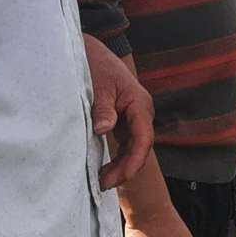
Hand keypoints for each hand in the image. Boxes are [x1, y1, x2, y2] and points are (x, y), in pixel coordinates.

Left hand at [82, 36, 155, 185]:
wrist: (92, 51)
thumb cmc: (96, 65)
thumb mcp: (98, 86)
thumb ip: (102, 108)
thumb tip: (104, 130)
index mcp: (140, 104)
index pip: (143, 139)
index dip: (133, 161)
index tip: (118, 178)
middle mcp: (142, 113)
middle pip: (140, 148)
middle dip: (125, 169)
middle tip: (103, 185)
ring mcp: (134, 117)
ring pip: (134, 148)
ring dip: (121, 166)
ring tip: (102, 181)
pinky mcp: (124, 120)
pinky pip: (126, 144)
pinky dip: (117, 158)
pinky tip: (104, 169)